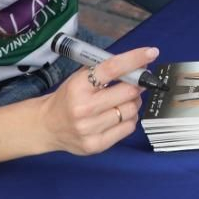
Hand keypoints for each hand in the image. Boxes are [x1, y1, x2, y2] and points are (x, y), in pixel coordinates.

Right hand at [39, 46, 157, 156]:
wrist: (47, 126)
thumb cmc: (69, 98)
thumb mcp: (79, 78)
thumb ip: (106, 71)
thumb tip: (140, 63)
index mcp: (78, 86)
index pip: (111, 68)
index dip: (134, 59)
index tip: (151, 53)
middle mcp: (83, 108)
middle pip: (128, 91)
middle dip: (138, 84)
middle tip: (138, 81)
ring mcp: (89, 129)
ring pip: (131, 110)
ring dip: (134, 102)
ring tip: (124, 100)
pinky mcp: (96, 145)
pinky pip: (128, 128)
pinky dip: (129, 119)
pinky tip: (119, 115)